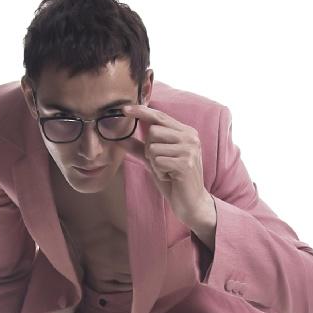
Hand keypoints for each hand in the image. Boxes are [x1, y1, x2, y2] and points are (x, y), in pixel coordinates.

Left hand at [121, 103, 210, 227]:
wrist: (192, 203)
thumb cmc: (174, 181)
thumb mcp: (155, 161)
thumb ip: (140, 148)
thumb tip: (120, 139)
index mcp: (185, 132)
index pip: (159, 116)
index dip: (141, 111)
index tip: (124, 109)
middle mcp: (190, 136)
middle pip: (153, 132)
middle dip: (149, 150)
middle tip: (161, 164)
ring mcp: (189, 149)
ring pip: (153, 148)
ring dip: (155, 164)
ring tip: (167, 172)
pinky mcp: (185, 163)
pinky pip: (158, 162)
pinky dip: (159, 172)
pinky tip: (170, 178)